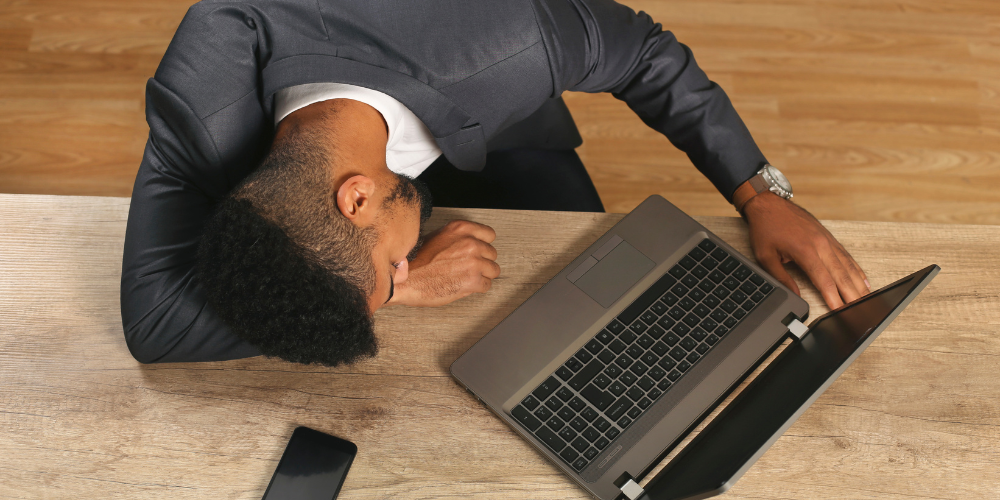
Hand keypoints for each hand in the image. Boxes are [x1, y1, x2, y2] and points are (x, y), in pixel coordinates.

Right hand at [388, 220, 500, 306]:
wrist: (405, 280)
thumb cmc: (416, 261)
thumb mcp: (436, 238)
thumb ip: (456, 238)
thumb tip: (469, 243)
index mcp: (461, 229)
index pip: (489, 235)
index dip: (484, 245)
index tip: (479, 251)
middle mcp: (470, 243)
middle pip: (492, 253)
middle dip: (483, 262)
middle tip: (468, 268)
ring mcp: (474, 262)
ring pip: (493, 270)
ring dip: (482, 275)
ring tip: (466, 277)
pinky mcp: (473, 280)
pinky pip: (487, 285)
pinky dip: (477, 288)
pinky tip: (464, 286)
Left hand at [742, 192, 869, 308]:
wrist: (768, 203)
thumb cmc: (766, 228)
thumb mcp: (765, 256)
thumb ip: (781, 278)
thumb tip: (795, 295)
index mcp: (805, 250)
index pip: (824, 280)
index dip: (833, 298)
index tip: (840, 311)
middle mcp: (821, 245)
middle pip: (840, 275)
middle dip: (851, 295)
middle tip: (861, 311)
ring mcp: (827, 240)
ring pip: (847, 266)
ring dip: (857, 284)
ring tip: (866, 300)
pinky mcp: (829, 237)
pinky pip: (846, 255)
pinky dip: (856, 269)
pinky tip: (863, 281)